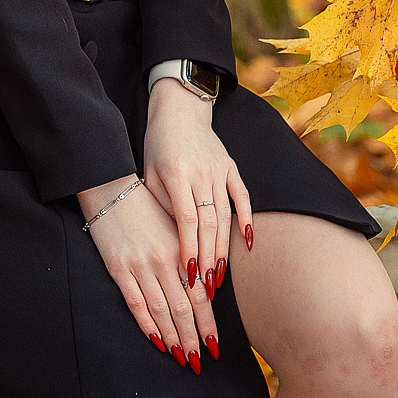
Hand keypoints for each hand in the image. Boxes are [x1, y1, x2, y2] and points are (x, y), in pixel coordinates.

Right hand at [77, 173, 212, 371]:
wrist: (112, 188)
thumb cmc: (147, 206)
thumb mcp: (175, 226)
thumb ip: (190, 254)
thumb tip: (206, 286)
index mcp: (182, 248)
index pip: (201, 294)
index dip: (208, 322)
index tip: (215, 343)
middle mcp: (164, 259)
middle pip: (184, 307)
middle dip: (193, 337)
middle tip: (200, 360)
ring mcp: (140, 264)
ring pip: (162, 310)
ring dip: (173, 337)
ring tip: (181, 357)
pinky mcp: (119, 268)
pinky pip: (136, 303)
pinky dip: (147, 325)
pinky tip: (156, 340)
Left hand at [143, 77, 251, 321]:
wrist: (180, 109)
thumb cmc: (158, 145)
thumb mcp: (149, 173)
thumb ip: (161, 203)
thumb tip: (173, 241)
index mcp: (176, 174)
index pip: (185, 220)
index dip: (189, 249)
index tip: (189, 275)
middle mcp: (200, 173)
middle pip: (208, 223)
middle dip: (208, 258)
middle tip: (207, 288)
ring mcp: (218, 169)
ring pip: (224, 215)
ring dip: (224, 247)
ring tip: (221, 275)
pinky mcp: (230, 166)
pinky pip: (241, 195)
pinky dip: (246, 218)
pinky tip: (249, 242)